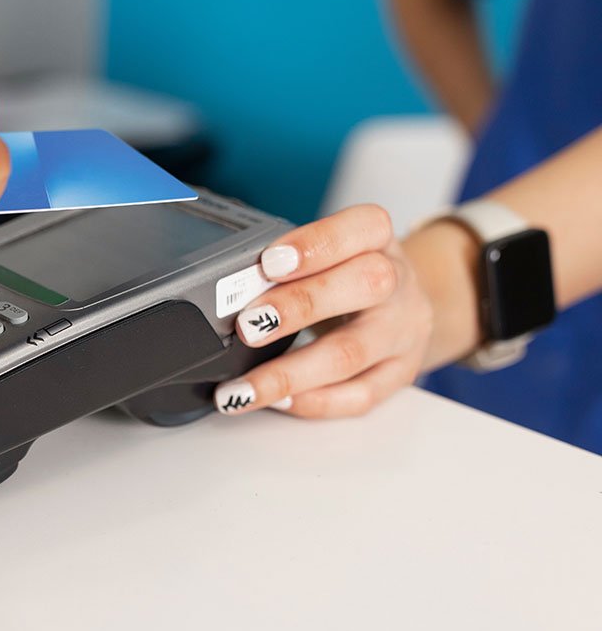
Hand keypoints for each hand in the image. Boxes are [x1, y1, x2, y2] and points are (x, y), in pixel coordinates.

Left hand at [213, 205, 433, 417]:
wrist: (400, 307)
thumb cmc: (348, 275)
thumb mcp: (327, 253)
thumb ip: (287, 267)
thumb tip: (227, 294)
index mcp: (377, 239)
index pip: (363, 227)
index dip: (316, 244)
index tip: (268, 263)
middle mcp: (398, 282)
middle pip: (364, 286)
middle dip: (299, 306)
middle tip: (247, 326)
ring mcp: (403, 331)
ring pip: (353, 353)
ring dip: (289, 374)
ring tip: (241, 389)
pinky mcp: (400, 373)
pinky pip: (360, 395)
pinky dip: (313, 402)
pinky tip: (278, 403)